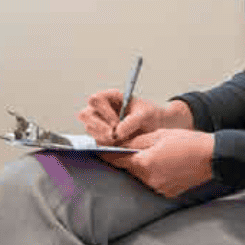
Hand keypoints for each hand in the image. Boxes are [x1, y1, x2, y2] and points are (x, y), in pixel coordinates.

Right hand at [78, 92, 192, 145]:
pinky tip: (116, 147)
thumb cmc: (151, 114)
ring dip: (101, 137)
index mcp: (110, 97)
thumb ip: (132, 121)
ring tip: (118, 142)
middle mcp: (101, 109)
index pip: (95, 100)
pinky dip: (104, 145)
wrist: (158, 127)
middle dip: (99, 127)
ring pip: (89, 129)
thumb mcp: (145, 114)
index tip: (116, 122)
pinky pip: (96, 141)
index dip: (103, 111)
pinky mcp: (102, 137)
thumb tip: (118, 133)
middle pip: (86, 115)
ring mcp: (100, 123)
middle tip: (113, 136)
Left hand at [100, 129, 214, 197]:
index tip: (96, 149)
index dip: (106, 154)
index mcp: (146, 163)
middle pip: (130, 168)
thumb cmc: (189, 142)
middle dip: (128, 158)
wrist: (214, 157)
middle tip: (126, 146)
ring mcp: (160, 188)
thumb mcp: (159, 135)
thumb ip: (136, 140)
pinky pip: (154, 181)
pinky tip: (164, 163)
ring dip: (142, 165)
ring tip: (154, 153)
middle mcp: (151, 180)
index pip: (118, 160)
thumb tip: (119, 142)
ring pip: (142, 175)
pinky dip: (154, 172)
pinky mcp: (169, 192)